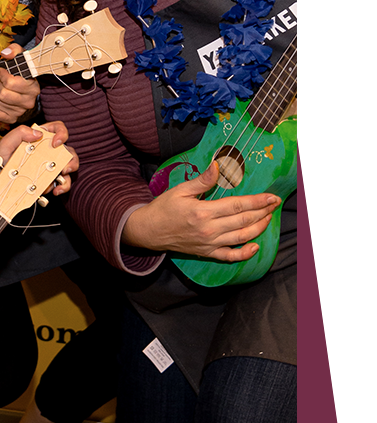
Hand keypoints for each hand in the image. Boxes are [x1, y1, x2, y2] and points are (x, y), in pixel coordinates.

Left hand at [0, 46, 39, 124]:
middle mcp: (28, 102)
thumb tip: (5, 54)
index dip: (1, 75)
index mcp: (33, 87)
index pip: (11, 83)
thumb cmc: (22, 74)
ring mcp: (20, 112)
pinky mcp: (11, 119)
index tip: (0, 71)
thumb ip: (14, 50)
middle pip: (2, 94)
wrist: (25, 92)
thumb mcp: (21, 59)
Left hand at [0, 120, 77, 194]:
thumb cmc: (0, 156)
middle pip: (69, 151)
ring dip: (67, 177)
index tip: (56, 143)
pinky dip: (60, 188)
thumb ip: (20, 132)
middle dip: (71, 160)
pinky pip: (60, 184)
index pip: (58, 129)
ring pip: (68, 169)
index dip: (62, 133)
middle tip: (64, 169)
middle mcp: (48, 151)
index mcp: (40, 138)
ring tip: (59, 184)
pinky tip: (53, 191)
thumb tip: (38, 133)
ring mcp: (49, 167)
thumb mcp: (6, 142)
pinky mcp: (47, 180)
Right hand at [123, 161, 281, 262]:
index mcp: (203, 212)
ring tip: (268, 218)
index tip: (271, 196)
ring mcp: (209, 243)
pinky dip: (244, 253)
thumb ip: (202, 180)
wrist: (148, 231)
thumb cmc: (163, 208)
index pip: (237, 205)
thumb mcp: (180, 190)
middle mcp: (209, 230)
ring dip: (259, 228)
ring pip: (241, 237)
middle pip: (244, 221)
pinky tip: (255, 246)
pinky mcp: (207, 253)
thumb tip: (218, 165)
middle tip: (275, 204)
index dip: (257, 201)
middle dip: (263, 212)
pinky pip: (230, 256)